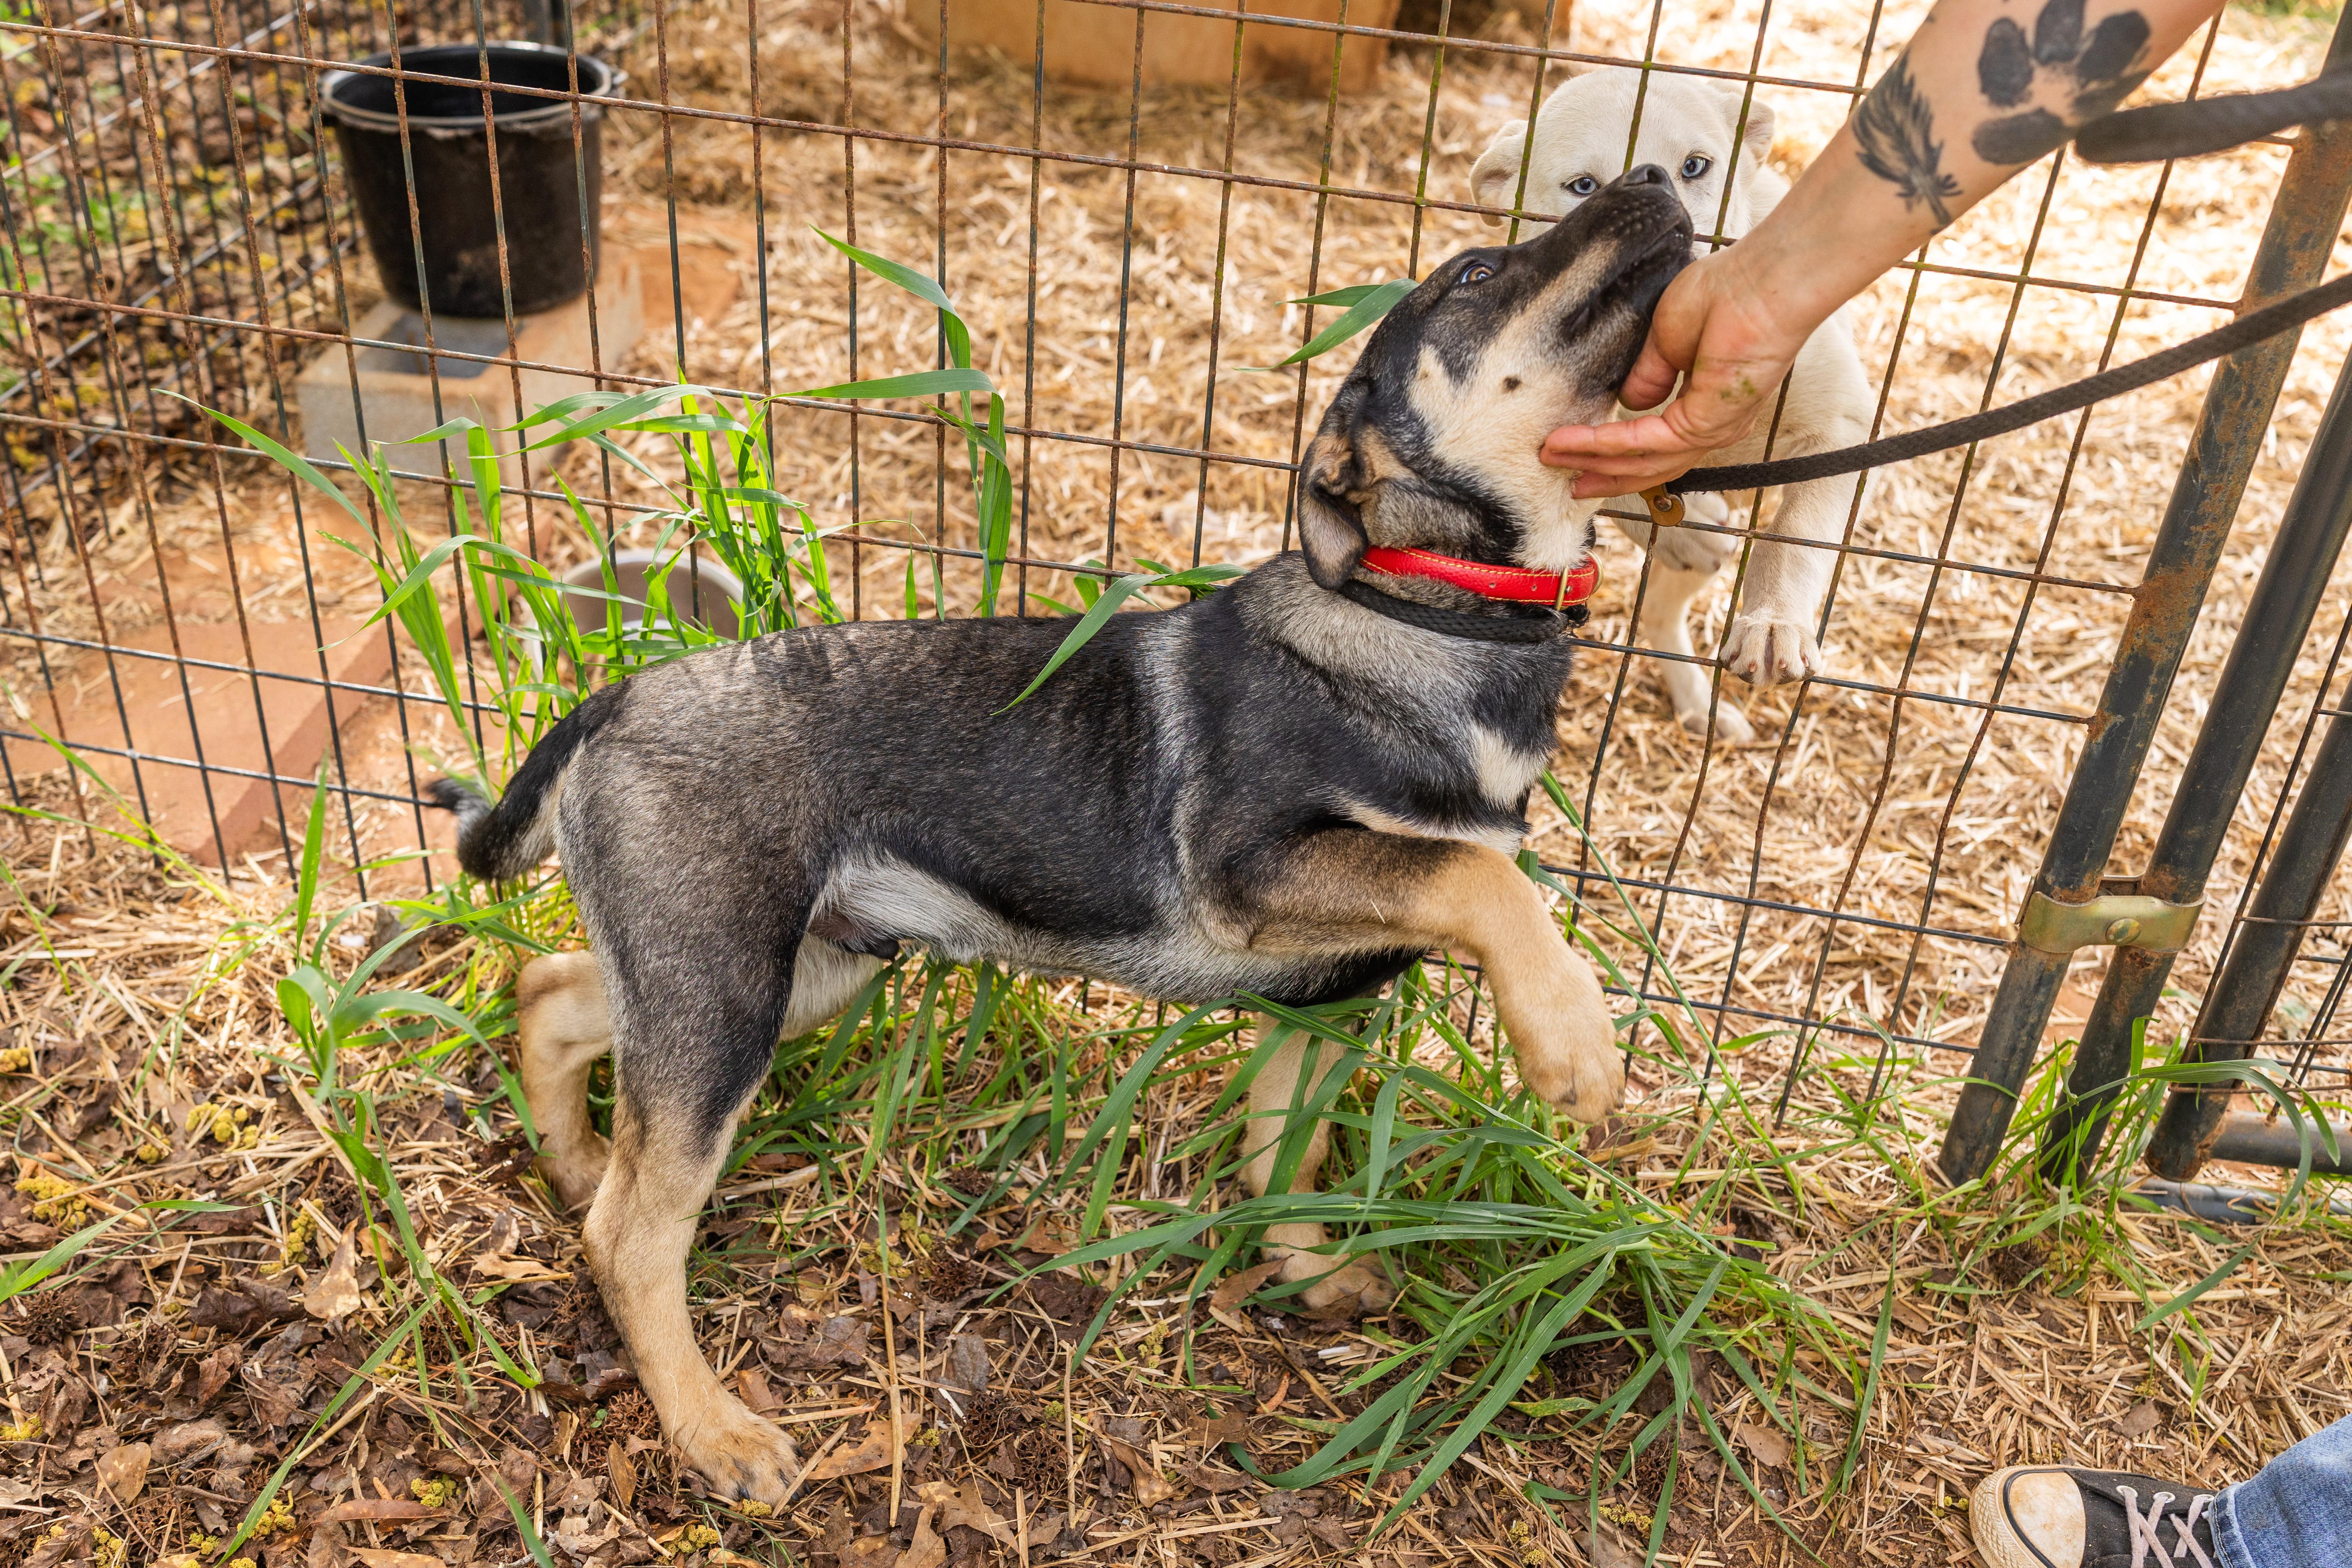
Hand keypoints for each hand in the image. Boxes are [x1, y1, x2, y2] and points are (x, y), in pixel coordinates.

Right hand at [1540, 244, 1821, 497]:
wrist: (1763, 282)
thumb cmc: (1728, 292)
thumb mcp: (1668, 336)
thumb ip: (1648, 374)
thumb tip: (1630, 402)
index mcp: (1709, 403)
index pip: (1658, 441)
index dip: (1613, 449)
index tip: (1571, 448)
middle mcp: (1714, 424)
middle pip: (1651, 464)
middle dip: (1602, 472)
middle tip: (1561, 477)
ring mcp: (1713, 428)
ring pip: (1645, 460)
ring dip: (1593, 460)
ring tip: (1550, 456)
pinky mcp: (1706, 424)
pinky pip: (1645, 442)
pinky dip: (1604, 443)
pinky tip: (1572, 442)